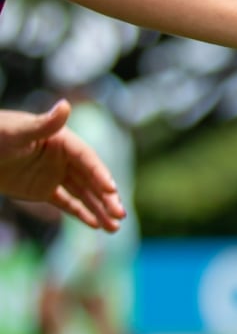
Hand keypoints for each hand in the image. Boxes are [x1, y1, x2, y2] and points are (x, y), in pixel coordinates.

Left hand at [0, 101, 124, 229]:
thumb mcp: (19, 131)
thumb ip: (45, 123)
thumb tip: (65, 104)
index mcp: (64, 142)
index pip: (87, 160)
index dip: (100, 175)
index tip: (112, 191)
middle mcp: (64, 159)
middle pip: (91, 180)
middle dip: (107, 199)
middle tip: (121, 215)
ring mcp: (55, 175)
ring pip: (83, 195)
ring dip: (99, 210)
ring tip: (115, 228)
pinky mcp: (43, 190)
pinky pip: (66, 203)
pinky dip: (80, 213)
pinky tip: (96, 225)